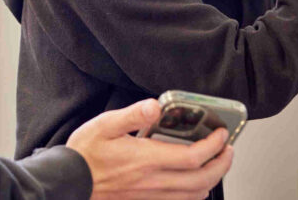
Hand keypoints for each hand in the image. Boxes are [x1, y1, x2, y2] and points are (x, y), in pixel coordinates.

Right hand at [66, 99, 233, 198]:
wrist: (69, 182)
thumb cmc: (85, 154)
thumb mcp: (104, 124)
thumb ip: (132, 114)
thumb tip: (154, 106)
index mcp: (146, 159)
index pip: (193, 157)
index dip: (214, 146)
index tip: (221, 134)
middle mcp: (153, 181)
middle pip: (202, 180)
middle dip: (222, 165)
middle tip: (228, 149)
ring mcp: (151, 195)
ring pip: (194, 195)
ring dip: (212, 179)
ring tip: (215, 162)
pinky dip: (194, 192)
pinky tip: (192, 180)